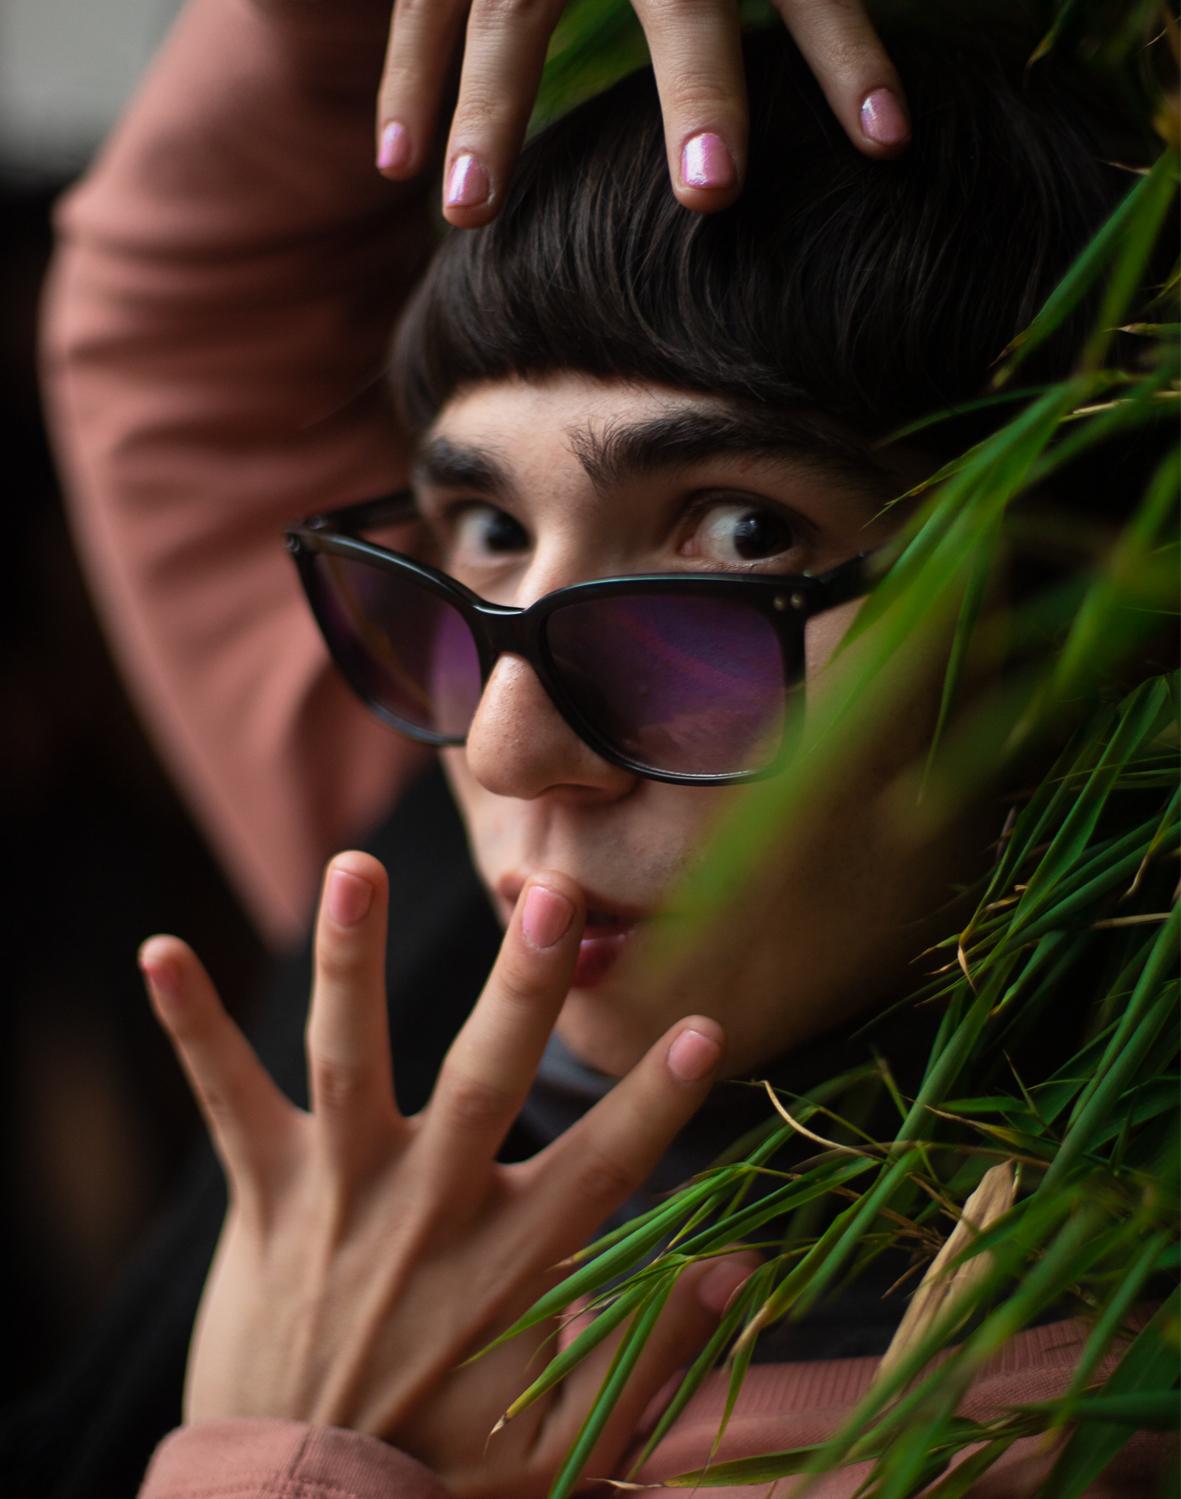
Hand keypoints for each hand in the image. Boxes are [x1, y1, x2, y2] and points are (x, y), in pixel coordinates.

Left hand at [139, 854, 754, 1496]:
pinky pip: (224, 1099)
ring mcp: (336, 1198)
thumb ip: (653, 1348)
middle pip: (482, 1085)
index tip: (705, 1027)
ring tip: (353, 865)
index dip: (654, 1102)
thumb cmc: (446, 1472)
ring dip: (348, 961)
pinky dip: (191, 1025)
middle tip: (550, 894)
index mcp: (506, 1267)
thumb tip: (741, 1261)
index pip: (600, 1169)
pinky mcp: (264, 1198)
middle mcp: (423, 1214)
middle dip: (519, 989)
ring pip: (346, 1062)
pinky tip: (158, 949)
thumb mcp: (568, 1443)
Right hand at [374, 0, 909, 226]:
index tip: (888, 142)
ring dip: (490, 117)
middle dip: (701, 89)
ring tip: (471, 218)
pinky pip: (422, 2)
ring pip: (509, 14)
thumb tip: (887, 77)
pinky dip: (409, 78)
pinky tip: (398, 165)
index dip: (848, 52)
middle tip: (716, 192)